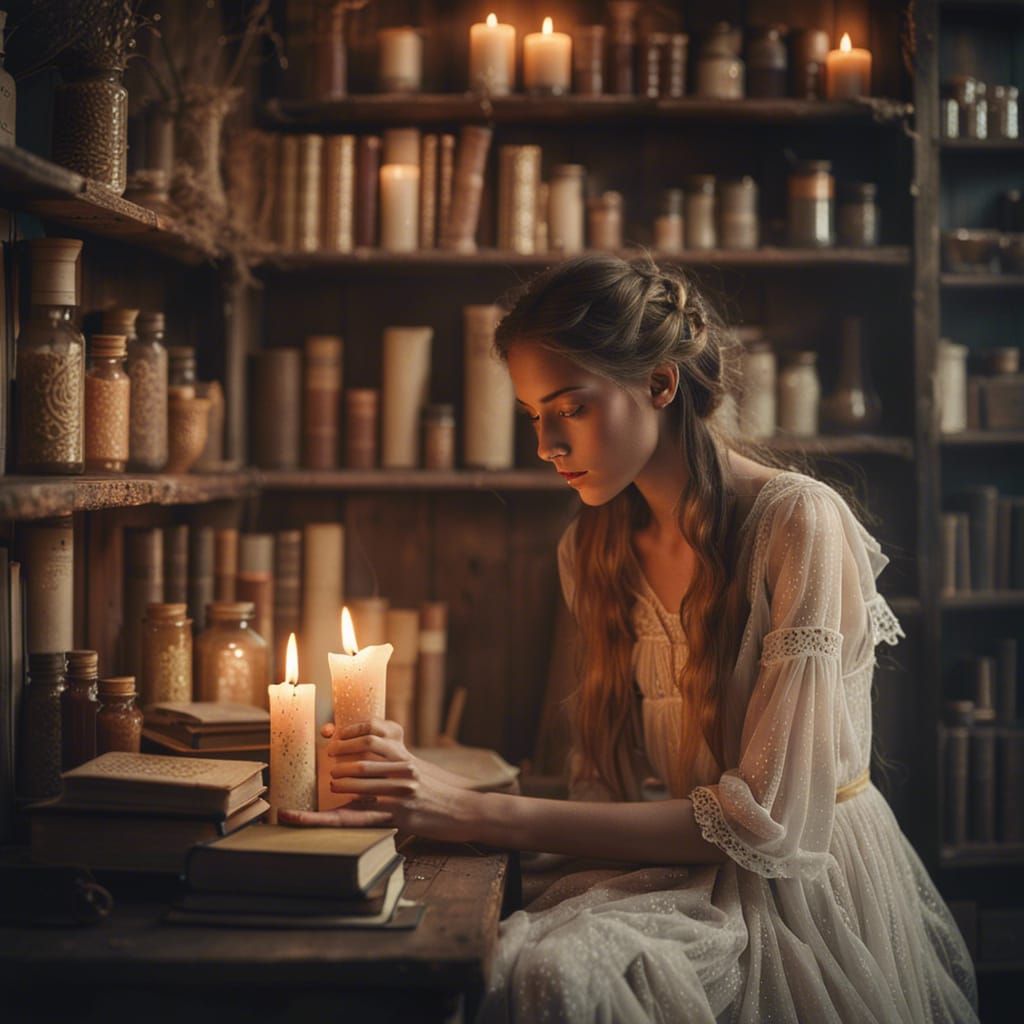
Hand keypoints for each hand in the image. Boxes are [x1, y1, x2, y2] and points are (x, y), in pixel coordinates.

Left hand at [277, 718, 479, 841]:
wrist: (463, 810)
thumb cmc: (435, 790)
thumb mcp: (417, 768)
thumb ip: (394, 759)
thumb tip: (367, 753)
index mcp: (404, 756)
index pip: (373, 735)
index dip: (348, 735)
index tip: (332, 739)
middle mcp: (403, 770)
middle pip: (362, 761)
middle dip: (340, 764)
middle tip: (329, 768)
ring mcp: (402, 793)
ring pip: (362, 785)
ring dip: (341, 785)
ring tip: (333, 784)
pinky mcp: (402, 815)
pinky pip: (368, 813)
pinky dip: (348, 811)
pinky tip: (338, 811)